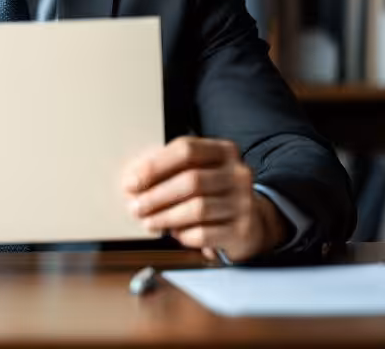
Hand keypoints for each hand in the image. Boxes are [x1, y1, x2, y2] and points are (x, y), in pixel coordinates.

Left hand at [122, 136, 287, 262]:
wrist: (253, 221)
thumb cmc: (215, 193)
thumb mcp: (198, 172)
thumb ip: (168, 171)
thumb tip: (132, 182)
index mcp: (224, 151)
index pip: (186, 149)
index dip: (154, 166)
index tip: (132, 182)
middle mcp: (238, 173)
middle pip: (191, 180)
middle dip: (156, 196)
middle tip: (136, 207)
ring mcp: (243, 202)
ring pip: (197, 208)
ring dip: (165, 217)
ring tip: (149, 222)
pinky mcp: (243, 230)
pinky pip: (205, 233)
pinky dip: (184, 235)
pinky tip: (175, 234)